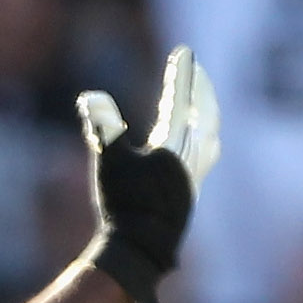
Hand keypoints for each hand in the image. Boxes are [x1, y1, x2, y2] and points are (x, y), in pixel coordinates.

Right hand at [77, 44, 217, 302]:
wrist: (139, 250)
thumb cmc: (123, 205)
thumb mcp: (109, 162)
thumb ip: (102, 127)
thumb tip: (91, 97)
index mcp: (175, 146)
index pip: (180, 101)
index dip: (181, 74)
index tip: (184, 52)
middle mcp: (191, 158)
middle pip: (206, 114)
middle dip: (201, 90)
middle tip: (196, 71)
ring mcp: (194, 177)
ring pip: (211, 136)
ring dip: (208, 114)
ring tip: (204, 105)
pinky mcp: (190, 192)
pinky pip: (206, 154)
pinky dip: (205, 137)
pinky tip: (199, 146)